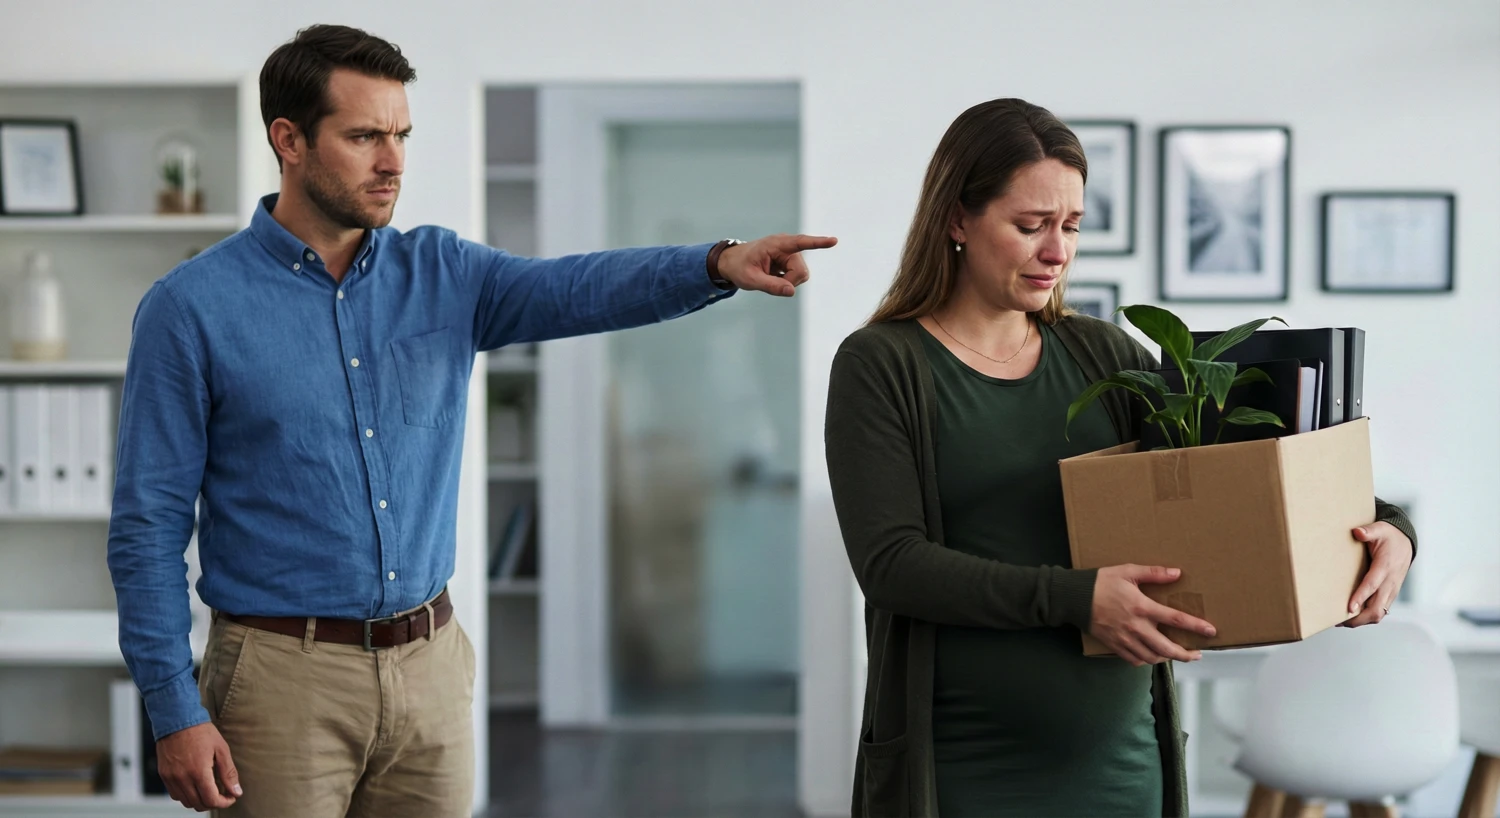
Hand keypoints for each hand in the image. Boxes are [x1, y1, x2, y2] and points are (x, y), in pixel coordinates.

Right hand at [157, 722, 240, 811]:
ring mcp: (171, 778)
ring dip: (199, 800)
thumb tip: (236, 791)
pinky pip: (175, 794)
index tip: (231, 797)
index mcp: (198, 772)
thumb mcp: (221, 749)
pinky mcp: (164, 775)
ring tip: (210, 789)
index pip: (211, 800)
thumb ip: (228, 773)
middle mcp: (182, 778)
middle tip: (222, 794)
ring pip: (186, 802)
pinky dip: (186, 795)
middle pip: (198, 804)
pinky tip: (195, 786)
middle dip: (213, 802)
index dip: (224, 802)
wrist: (177, 719)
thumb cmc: (200, 731)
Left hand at [717, 233, 837, 296]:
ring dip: (788, 282)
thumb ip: (771, 286)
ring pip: (801, 275)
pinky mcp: (791, 261)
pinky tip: (773, 276)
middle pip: (801, 271)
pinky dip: (786, 281)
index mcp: (776, 244)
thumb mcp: (751, 280)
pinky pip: (796, 277)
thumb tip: (791, 291)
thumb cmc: (739, 267)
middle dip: (790, 282)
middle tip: (771, 282)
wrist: (733, 262)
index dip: (817, 243)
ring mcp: (790, 254)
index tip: (833, 241)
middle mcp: (786, 247)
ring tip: (770, 277)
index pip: (800, 243)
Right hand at [1090, 564, 1216, 666]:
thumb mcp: (1128, 571)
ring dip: (1167, 659)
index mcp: (1141, 607)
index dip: (1195, 626)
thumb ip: (1153, 573)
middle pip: (1166, 648)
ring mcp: (1125, 639)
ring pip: (1152, 658)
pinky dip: (1146, 660)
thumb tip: (1176, 573)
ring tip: (1175, 654)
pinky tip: (1151, 655)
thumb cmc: (1101, 582)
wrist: (1074, 598)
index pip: (1175, 619)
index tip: (1210, 631)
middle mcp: (1136, 627)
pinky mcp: (1114, 645)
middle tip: (1196, 654)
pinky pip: (1134, 660)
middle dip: (1185, 654)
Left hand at [1340, 521, 1413, 627]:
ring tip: (1342, 621)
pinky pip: (1381, 610)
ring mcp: (1391, 590)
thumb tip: (1357, 532)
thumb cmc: (1389, 536)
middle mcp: (1390, 582)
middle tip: (1338, 620)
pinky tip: (1353, 616)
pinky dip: (1368, 617)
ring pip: (1379, 613)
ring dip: (1362, 620)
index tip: (1349, 608)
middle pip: (1377, 608)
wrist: (1406, 542)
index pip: (1372, 585)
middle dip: (1359, 618)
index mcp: (1385, 567)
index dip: (1361, 597)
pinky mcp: (1390, 593)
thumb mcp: (1380, 529)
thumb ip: (1368, 531)